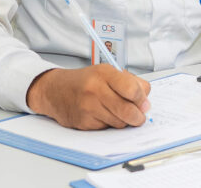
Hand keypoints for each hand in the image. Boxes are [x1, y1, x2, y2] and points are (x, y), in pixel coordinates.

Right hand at [26, 65, 151, 129]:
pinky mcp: (83, 122)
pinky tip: (103, 115)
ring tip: (118, 113)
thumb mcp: (108, 73)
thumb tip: (145, 103)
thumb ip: (130, 83)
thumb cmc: (86, 81)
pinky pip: (106, 128)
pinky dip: (109, 124)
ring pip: (118, 122)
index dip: (141, 99)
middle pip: (127, 110)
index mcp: (105, 73)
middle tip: (139, 117)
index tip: (144, 103)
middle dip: (137, 117)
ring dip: (123, 121)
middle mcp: (95, 89)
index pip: (132, 89)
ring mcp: (88, 106)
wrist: (55, 90)